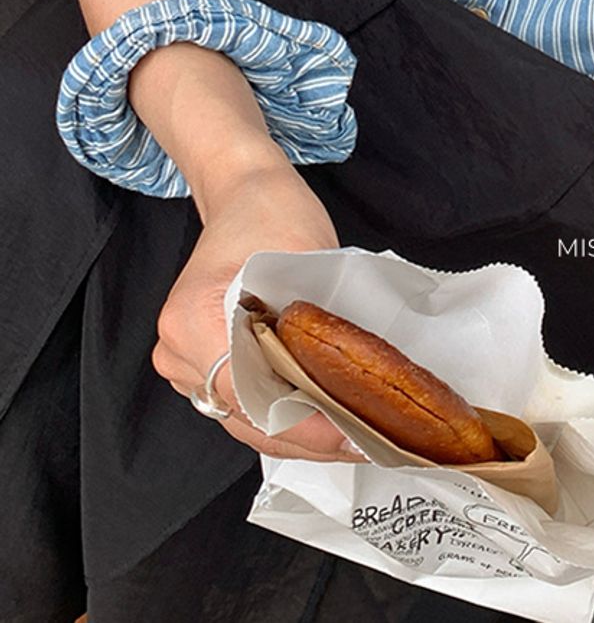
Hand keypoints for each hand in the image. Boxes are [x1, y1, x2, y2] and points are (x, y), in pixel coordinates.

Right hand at [151, 163, 367, 462]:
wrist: (244, 192)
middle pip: (250, 420)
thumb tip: (359, 390)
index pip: (252, 398)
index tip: (356, 434)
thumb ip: (321, 326)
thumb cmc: (273, 213)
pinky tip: (331, 417)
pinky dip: (288, 414)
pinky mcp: (203, 365)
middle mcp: (177, 352)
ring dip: (304, 431)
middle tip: (375, 443)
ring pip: (249, 421)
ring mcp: (185, 363)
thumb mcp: (308, 259)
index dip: (308, 423)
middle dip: (313, 436)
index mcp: (192, 322)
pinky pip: (247, 406)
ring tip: (361, 435)